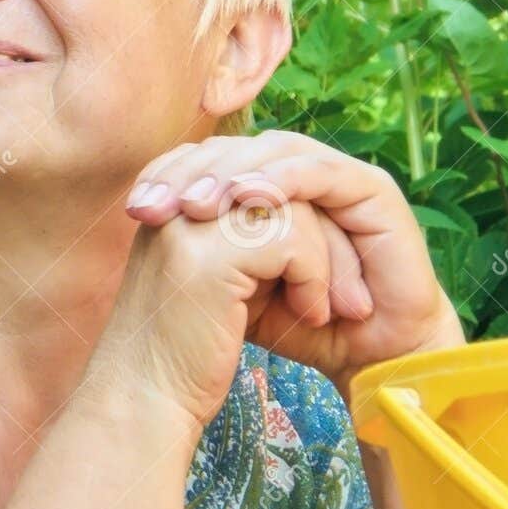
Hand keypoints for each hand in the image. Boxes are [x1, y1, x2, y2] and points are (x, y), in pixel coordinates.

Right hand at [86, 195, 370, 433]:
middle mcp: (175, 195)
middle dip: (324, 234)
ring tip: (327, 309)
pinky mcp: (211, 255)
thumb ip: (242, 232)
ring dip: (327, 260)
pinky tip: (310, 316)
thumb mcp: (214, 273)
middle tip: (348, 292)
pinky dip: (316, 278)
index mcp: (170, 193)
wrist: (146, 399)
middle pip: (277, 181)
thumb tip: (300, 203)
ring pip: (292, 207)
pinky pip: (294, 239)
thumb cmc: (183, 346)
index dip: (298, 214)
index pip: (256, 170)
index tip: (319, 269)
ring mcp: (189, 221)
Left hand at [124, 130, 466, 399]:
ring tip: (199, 203)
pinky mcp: (371, 188)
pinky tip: (251, 197)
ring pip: (273, 152)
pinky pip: (319, 171)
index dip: (169, 178)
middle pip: (235, 151)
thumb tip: (144, 213)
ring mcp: (334, 177)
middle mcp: (294, 175)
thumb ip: (200, 245)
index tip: (136, 208)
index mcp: (260, 190)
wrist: (368, 358)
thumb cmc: (298, 326)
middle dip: (193, 174)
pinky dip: (282, 180)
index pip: (207, 162)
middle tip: (160, 203)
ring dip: (233, 174)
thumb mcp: (231, 286)